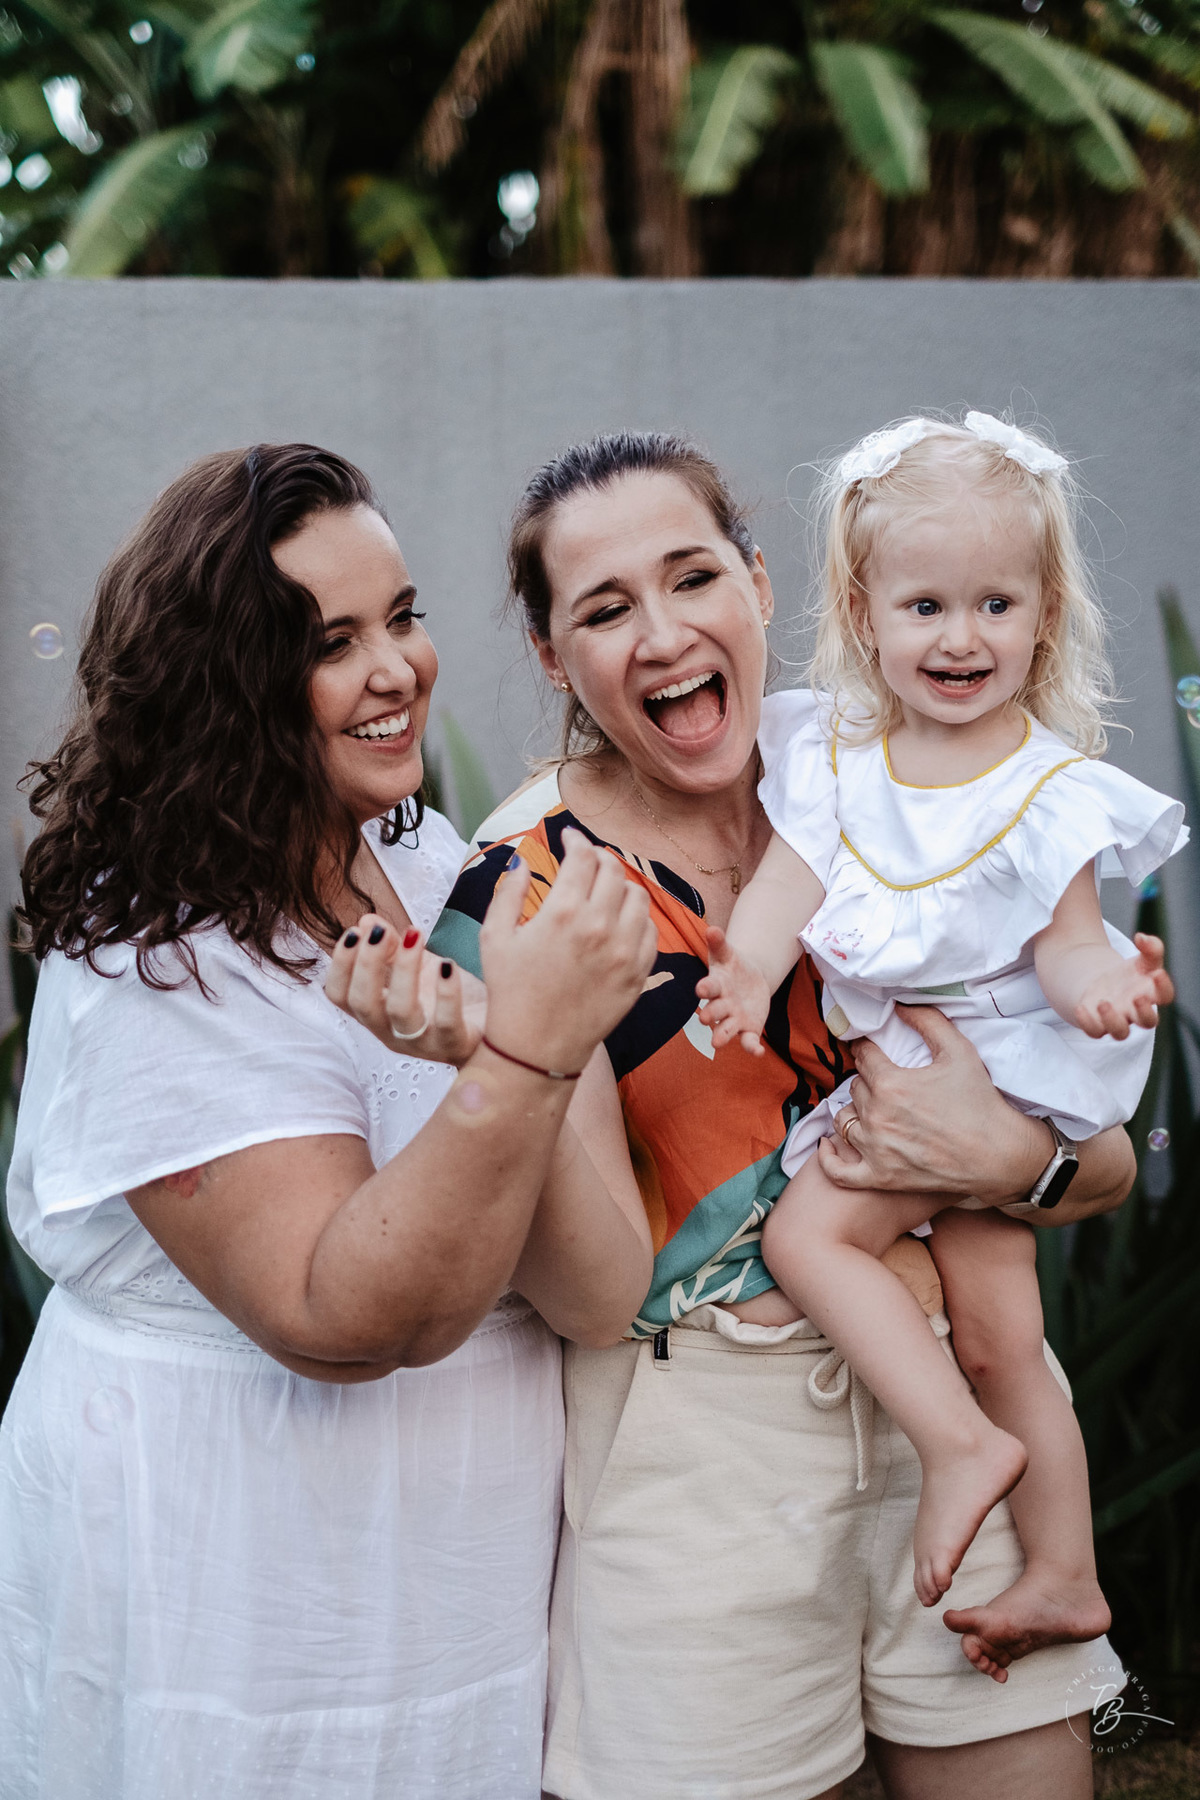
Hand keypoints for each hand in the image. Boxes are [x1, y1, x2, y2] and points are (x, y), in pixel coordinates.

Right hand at [325, 921, 486, 1066]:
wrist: (497, 1031)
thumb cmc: (447, 1001)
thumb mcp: (416, 968)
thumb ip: (390, 946)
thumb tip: (366, 921)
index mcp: (376, 1014)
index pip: (340, 996)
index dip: (340, 964)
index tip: (353, 931)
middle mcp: (393, 1032)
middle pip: (364, 1004)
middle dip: (367, 964)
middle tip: (379, 932)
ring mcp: (423, 1043)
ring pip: (401, 1012)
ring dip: (404, 969)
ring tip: (414, 935)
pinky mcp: (457, 1044)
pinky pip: (448, 1023)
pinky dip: (447, 993)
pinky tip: (448, 965)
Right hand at [479, 830, 657, 1072]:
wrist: (536, 1047)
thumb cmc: (510, 991)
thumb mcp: (495, 937)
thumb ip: (509, 892)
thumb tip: (521, 860)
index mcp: (562, 912)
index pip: (582, 857)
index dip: (575, 839)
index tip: (568, 837)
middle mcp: (599, 927)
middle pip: (613, 870)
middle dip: (597, 858)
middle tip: (585, 862)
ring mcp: (624, 951)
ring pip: (637, 897)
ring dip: (620, 886)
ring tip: (603, 891)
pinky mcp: (638, 974)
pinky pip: (650, 931)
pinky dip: (636, 919)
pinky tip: (618, 922)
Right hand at [696, 925, 771, 1054]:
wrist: (749, 980)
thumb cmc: (732, 967)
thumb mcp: (728, 953)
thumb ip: (719, 943)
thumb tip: (712, 928)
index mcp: (716, 985)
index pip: (709, 987)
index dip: (705, 988)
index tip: (701, 988)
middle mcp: (721, 1005)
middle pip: (714, 1012)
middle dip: (710, 1015)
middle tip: (704, 1018)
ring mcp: (733, 1019)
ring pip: (725, 1030)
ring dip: (721, 1036)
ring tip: (716, 1043)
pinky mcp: (748, 1029)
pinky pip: (748, 1041)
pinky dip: (751, 1048)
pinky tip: (758, 1052)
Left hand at [817, 1005, 1049, 1202]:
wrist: (999, 1155)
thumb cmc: (980, 1102)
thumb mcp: (959, 1050)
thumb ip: (927, 1020)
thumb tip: (899, 1004)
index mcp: (890, 1083)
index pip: (863, 1056)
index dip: (868, 1049)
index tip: (872, 1050)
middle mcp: (876, 1116)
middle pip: (855, 1087)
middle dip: (869, 1081)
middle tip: (886, 1082)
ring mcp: (875, 1150)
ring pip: (844, 1121)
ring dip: (854, 1112)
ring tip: (870, 1109)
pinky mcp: (880, 1177)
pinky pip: (839, 1171)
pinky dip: (828, 1158)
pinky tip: (828, 1145)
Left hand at [1075, 932, 1172, 1039]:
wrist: (1100, 984)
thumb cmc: (1128, 974)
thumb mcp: (1141, 958)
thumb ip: (1149, 947)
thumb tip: (1142, 938)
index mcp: (1150, 994)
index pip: (1165, 996)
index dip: (1164, 987)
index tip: (1157, 973)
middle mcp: (1135, 1011)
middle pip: (1148, 1021)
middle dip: (1144, 1012)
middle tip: (1137, 997)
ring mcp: (1116, 1019)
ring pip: (1121, 1032)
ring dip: (1113, 1020)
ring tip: (1103, 1002)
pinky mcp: (1096, 1024)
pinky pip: (1094, 1031)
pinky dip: (1088, 1022)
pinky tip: (1080, 1007)